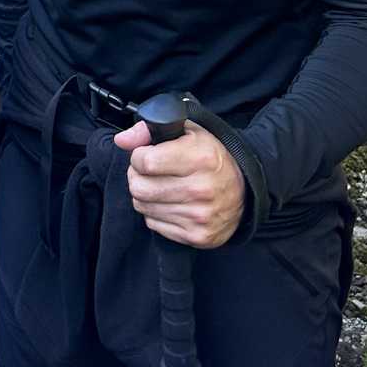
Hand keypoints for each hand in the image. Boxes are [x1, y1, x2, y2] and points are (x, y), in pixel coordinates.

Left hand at [114, 119, 244, 247]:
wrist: (245, 189)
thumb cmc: (211, 157)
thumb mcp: (187, 131)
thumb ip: (150, 130)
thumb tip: (121, 141)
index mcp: (199, 158)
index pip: (145, 162)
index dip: (138, 156)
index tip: (145, 155)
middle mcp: (200, 188)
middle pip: (139, 187)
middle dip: (137, 177)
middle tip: (147, 172)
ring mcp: (199, 216)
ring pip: (143, 207)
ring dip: (145, 196)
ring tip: (159, 186)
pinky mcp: (197, 236)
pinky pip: (154, 225)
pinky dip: (155, 213)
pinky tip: (169, 203)